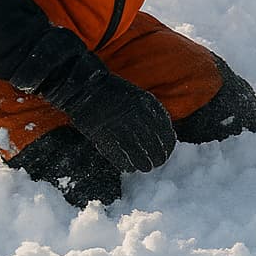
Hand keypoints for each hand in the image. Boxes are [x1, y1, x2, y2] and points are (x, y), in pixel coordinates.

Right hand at [39, 61, 175, 171]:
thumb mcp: (138, 96)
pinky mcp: (104, 135)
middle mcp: (136, 115)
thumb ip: (151, 113)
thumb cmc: (113, 92)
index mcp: (147, 103)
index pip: (164, 128)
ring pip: (138, 151)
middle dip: (158, 155)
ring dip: (144, 162)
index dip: (168, 142)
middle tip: (159, 162)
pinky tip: (130, 167)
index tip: (169, 150)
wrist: (86, 88)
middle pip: (153, 142)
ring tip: (146, 168)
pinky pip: (119, 154)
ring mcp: (120, 125)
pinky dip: (126, 163)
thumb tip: (166, 133)